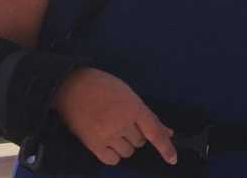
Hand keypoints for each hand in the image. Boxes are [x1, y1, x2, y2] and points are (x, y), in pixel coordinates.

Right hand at [52, 67, 177, 165]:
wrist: (73, 87)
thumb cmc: (104, 86)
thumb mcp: (130, 95)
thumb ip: (147, 115)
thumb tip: (167, 132)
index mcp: (134, 107)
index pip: (154, 131)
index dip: (166, 147)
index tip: (173, 159)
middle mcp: (122, 123)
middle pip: (140, 142)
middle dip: (136, 134)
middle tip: (124, 121)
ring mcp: (107, 135)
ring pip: (128, 152)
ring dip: (126, 144)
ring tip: (113, 129)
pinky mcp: (93, 145)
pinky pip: (112, 160)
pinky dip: (114, 154)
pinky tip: (109, 142)